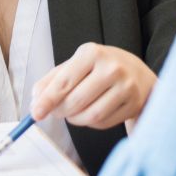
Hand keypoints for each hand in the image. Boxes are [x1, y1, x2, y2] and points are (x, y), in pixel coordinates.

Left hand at [30, 44, 156, 128]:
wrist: (139, 74)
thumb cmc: (101, 68)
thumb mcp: (78, 64)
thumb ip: (53, 79)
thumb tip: (35, 99)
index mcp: (92, 52)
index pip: (64, 82)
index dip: (47, 100)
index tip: (35, 113)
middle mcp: (111, 67)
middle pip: (76, 101)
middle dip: (60, 111)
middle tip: (56, 112)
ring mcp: (125, 86)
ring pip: (90, 115)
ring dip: (75, 119)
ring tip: (73, 112)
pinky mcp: (133, 103)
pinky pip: (103, 123)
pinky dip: (91, 123)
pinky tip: (91, 112)